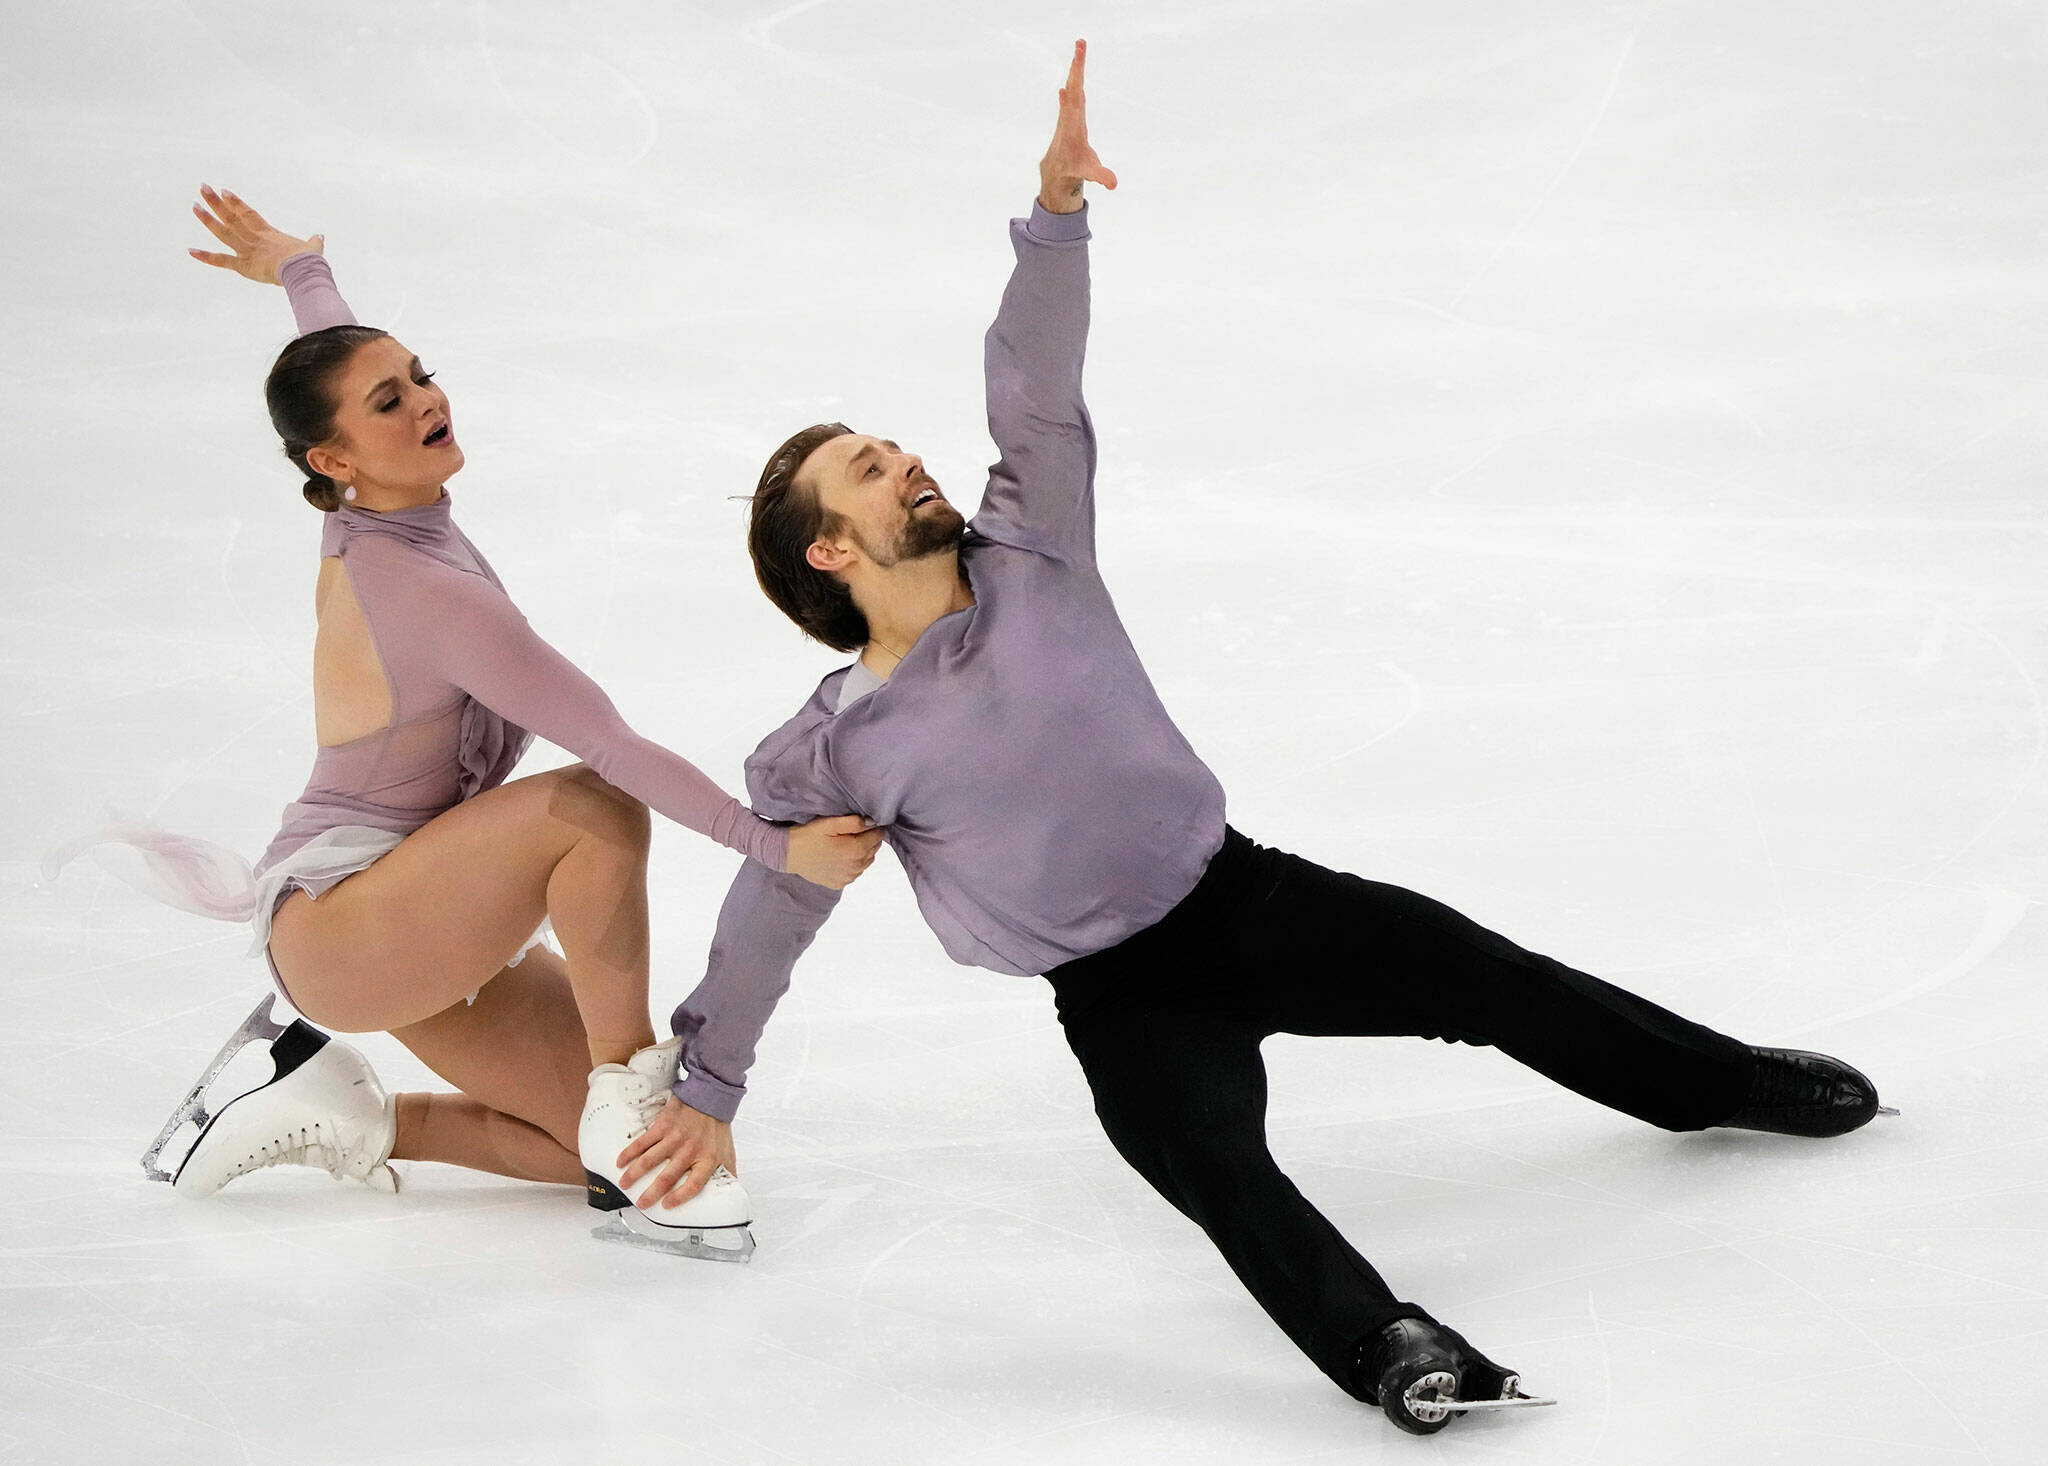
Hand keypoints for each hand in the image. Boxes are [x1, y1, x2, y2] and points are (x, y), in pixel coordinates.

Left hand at [188, 184, 323, 284]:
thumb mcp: (313, 248)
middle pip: (232, 217)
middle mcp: (254, 238)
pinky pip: (222, 260)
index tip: (224, 191)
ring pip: (224, 232)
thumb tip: (319, 237)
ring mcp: (247, 250)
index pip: (248, 213)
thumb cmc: (309, 260)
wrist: (303, 270)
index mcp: (269, 233)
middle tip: (203, 187)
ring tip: (194, 206)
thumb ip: (314, 242)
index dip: (236, 202)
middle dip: (216, 202)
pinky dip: (206, 257)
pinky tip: (191, 250)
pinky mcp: (244, 266)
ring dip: (208, 219)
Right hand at [617, 1095, 737, 1209]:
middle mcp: (690, 1150)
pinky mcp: (663, 1126)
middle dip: (651, 1193)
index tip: (666, 1205)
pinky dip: (629, 1153)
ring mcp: (674, 1138)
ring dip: (634, 1174)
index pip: (693, 1185)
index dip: (679, 1197)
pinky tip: (621, 1161)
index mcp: (707, 1159)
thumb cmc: (717, 1127)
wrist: (711, 1097)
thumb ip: (727, 1173)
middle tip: (641, 1203)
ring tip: (625, 1184)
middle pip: (667, 1177)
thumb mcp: (727, 1152)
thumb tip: (731, 1192)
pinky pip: (642, 1142)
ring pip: (649, 1160)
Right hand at [784, 812, 883, 888]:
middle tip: (852, 833)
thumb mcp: (830, 823)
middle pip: (873, 849)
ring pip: (866, 862)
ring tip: (846, 844)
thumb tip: (872, 823)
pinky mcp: (839, 883)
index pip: (878, 836)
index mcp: (856, 850)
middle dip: (868, 840)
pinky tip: (840, 857)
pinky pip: (854, 872)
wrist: (788, 854)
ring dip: (861, 853)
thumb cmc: (808, 836)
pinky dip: (852, 864)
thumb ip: (854, 822)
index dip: (872, 828)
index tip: (862, 824)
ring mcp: (848, 877)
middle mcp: (855, 866)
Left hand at [1038, 39, 1116, 214]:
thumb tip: (1114, 184)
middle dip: (1077, 66)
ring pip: (1073, 85)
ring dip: (1076, 66)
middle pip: (1074, 86)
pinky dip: (1075, 78)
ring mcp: (1069, 113)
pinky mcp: (1071, 113)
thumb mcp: (1089, 173)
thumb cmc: (1074, 169)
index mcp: (1072, 126)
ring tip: (1079, 46)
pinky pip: (1074, 91)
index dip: (1075, 84)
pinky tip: (1072, 71)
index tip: (1074, 67)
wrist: (1057, 170)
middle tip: (1080, 43)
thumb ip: (1101, 176)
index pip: (1075, 101)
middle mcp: (1068, 115)